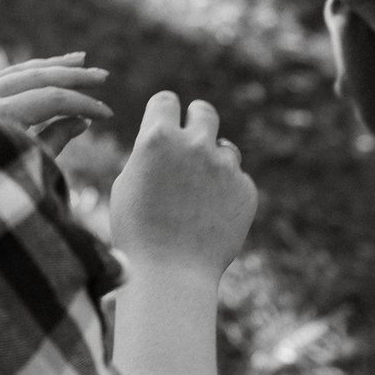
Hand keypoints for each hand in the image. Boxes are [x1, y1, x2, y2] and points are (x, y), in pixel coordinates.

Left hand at [0, 52, 113, 153]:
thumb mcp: (24, 170)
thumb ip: (53, 141)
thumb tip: (83, 121)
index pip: (51, 100)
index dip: (83, 104)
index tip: (107, 114)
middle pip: (36, 77)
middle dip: (73, 76)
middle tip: (102, 75)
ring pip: (19, 71)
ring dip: (52, 65)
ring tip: (80, 60)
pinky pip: (4, 76)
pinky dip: (28, 70)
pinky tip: (45, 68)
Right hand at [108, 92, 256, 285]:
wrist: (170, 274)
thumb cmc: (137, 232)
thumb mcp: (127, 183)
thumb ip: (150, 153)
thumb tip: (168, 138)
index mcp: (158, 138)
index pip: (167, 101)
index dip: (165, 112)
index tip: (166, 122)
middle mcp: (195, 145)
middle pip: (204, 111)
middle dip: (197, 120)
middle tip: (193, 140)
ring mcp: (225, 167)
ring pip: (225, 149)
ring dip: (213, 164)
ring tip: (196, 198)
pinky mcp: (246, 190)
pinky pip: (236, 181)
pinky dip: (226, 195)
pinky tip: (209, 220)